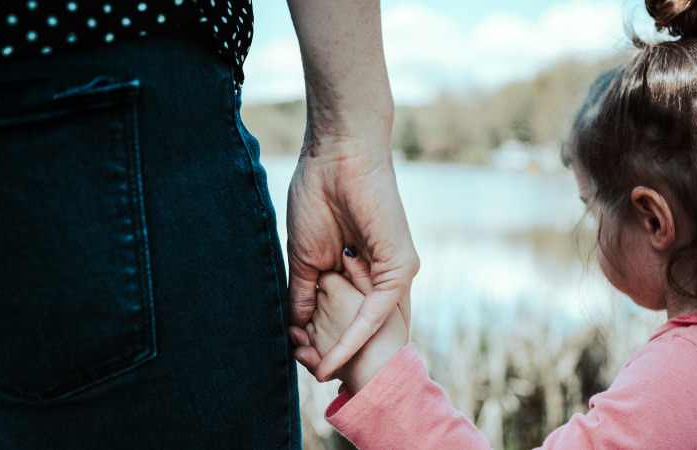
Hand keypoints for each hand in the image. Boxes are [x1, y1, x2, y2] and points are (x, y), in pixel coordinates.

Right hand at [287, 146, 418, 380]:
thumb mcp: (305, 257)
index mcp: (361, 272)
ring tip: (314, 375)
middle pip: (362, 329)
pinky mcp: (401, 267)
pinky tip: (330, 358)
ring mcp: (395, 272)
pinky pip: (377, 312)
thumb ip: (303, 293)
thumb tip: (294, 328)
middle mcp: (382, 276)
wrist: (334, 155)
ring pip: (371, 327)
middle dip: (335, 354)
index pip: (348, 318)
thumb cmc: (317, 196)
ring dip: (342, 353)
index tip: (300, 361)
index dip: (326, 342)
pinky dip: (352, 338)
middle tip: (308, 374)